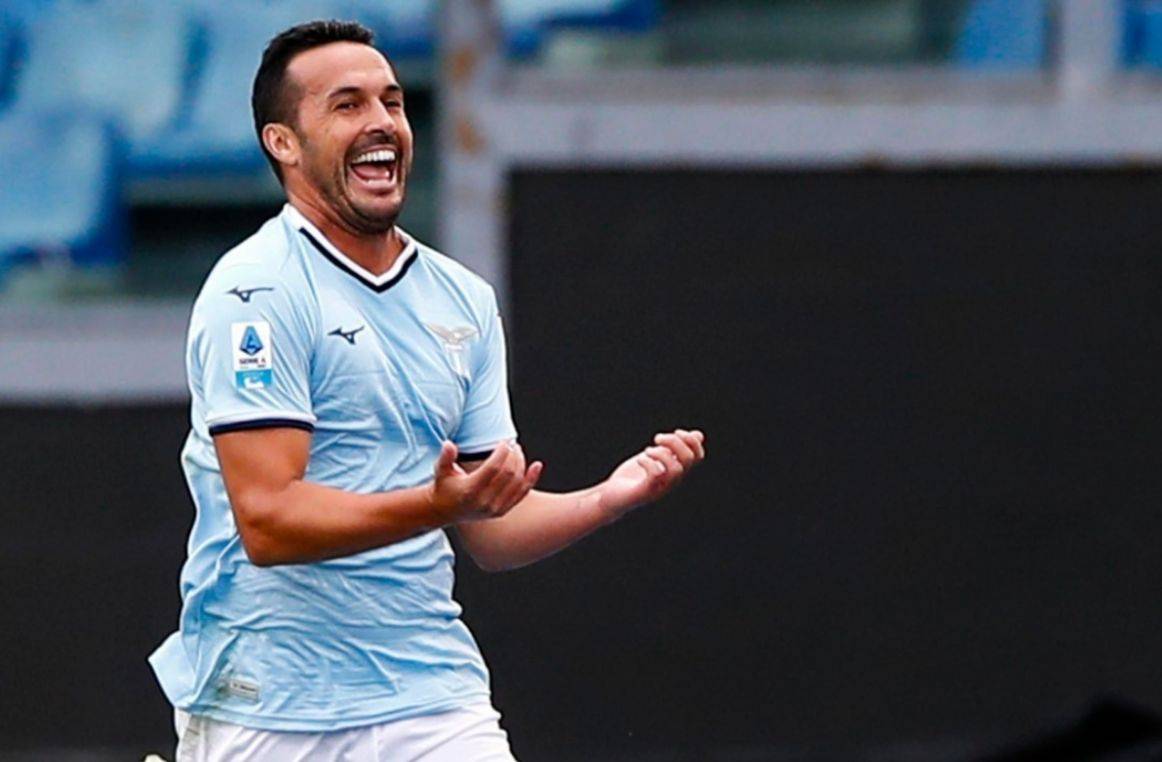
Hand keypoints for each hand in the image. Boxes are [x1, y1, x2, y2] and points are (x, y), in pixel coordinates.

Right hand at [427, 441, 542, 522]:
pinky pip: (521, 494)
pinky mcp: (502, 511)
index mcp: (470, 491)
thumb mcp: (441, 470)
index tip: (504, 442)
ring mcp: (494, 509)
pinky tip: (537, 465)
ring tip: (517, 450)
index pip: (493, 468)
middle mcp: (484, 502)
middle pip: (508, 474)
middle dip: (513, 456)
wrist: (444, 511)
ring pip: (517, 483)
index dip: (502, 452)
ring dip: (521, 464)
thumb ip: (445, 457)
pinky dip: (531, 479)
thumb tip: (448, 444)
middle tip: (511, 444)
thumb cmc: (444, 486)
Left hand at [597, 428, 705, 517]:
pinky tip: (640, 460)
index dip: (691, 441)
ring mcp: (660, 488)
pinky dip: (649, 463)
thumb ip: (673, 448)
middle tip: (656, 438)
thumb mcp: (655, 457)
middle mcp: (671, 481)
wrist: (611, 499)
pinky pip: (656, 476)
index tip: (675, 432)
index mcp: (675, 472)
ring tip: (647, 450)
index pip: (698, 456)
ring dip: (662, 453)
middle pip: (688, 459)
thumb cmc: (633, 478)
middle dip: (675, 441)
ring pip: (676, 470)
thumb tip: (698, 434)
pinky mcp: (645, 492)